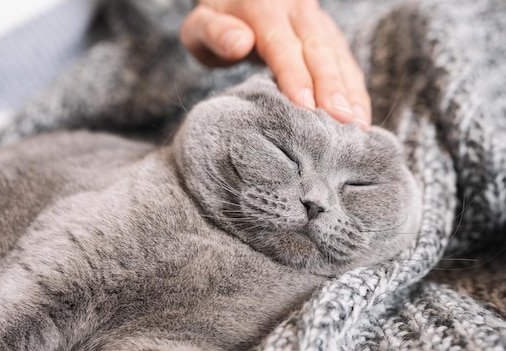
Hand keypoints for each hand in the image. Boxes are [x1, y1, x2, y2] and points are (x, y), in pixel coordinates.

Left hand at [180, 0, 370, 128]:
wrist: (239, 0)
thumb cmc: (216, 23)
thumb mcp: (201, 25)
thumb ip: (214, 33)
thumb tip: (240, 43)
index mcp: (264, 7)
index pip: (282, 43)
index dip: (295, 75)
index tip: (305, 106)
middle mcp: (297, 10)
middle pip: (318, 49)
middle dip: (331, 87)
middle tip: (342, 122)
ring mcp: (317, 22)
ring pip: (339, 55)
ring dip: (351, 91)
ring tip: (358, 125)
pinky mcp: (329, 35)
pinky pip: (346, 61)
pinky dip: (356, 89)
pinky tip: (362, 117)